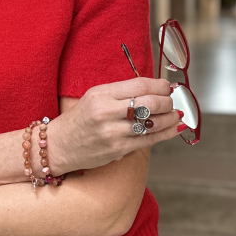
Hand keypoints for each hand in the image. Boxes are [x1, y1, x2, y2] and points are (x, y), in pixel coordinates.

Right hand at [49, 77, 181, 171]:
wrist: (60, 145)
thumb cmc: (81, 118)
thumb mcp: (96, 96)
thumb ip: (123, 92)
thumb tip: (156, 89)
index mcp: (102, 94)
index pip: (140, 85)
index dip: (160, 85)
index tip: (167, 87)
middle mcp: (107, 112)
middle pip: (150, 103)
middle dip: (168, 101)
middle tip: (171, 101)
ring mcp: (113, 133)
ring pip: (153, 123)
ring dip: (170, 118)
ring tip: (176, 115)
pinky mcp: (118, 150)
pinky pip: (149, 141)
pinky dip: (166, 134)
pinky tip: (174, 128)